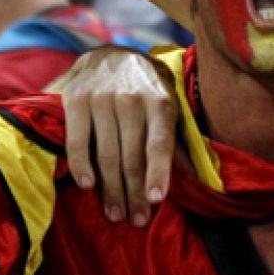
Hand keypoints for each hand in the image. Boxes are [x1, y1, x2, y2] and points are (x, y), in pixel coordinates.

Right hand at [54, 48, 176, 226]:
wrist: (110, 54)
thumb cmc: (145, 90)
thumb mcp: (168, 107)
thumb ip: (178, 140)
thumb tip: (196, 177)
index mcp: (160, 101)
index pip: (159, 144)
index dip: (158, 173)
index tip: (156, 201)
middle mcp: (131, 99)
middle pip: (132, 157)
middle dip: (134, 194)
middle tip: (136, 220)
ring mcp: (102, 98)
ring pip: (107, 154)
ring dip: (110, 189)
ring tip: (115, 214)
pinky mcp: (76, 99)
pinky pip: (78, 140)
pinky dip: (81, 165)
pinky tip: (88, 186)